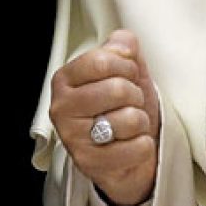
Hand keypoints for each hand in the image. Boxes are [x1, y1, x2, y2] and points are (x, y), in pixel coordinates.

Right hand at [49, 30, 159, 205]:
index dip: (126, 66)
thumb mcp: (123, 72)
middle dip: (136, 96)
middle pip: (117, 89)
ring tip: (129, 126)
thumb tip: (124, 42)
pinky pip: (137, 147)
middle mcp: (62, 107)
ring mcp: (73, 137)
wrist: (123, 155)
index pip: (102, 60)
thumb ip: (122, 48)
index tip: (128, 74)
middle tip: (130, 104)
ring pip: (130, 119)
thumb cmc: (120, 110)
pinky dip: (143, 146)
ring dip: (141, 122)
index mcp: (65, 79)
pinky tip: (130, 145)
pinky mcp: (90, 163)